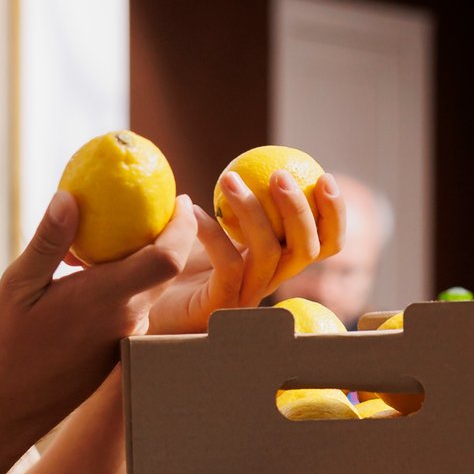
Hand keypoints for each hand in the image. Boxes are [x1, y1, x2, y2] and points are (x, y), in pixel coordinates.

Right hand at [0, 190, 197, 435]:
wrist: (13, 403)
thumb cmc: (10, 344)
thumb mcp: (19, 285)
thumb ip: (48, 241)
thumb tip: (69, 196)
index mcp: (106, 298)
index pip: (167, 258)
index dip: (182, 226)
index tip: (179, 200)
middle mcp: (127, 318)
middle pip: (168, 269)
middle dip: (169, 233)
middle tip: (151, 203)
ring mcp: (127, 336)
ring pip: (152, 287)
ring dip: (142, 258)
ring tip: (109, 235)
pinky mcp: (121, 348)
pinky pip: (136, 305)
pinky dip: (127, 282)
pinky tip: (96, 272)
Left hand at [145, 168, 346, 335]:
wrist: (138, 299)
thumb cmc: (175, 256)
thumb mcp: (212, 226)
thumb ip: (236, 205)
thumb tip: (249, 164)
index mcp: (277, 261)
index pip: (325, 244)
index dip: (335, 215)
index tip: (325, 176)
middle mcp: (269, 282)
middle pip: (308, 250)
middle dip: (301, 209)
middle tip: (279, 174)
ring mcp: (245, 299)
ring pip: (269, 254)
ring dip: (253, 210)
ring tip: (229, 179)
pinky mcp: (219, 309)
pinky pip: (228, 266)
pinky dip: (213, 233)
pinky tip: (193, 210)